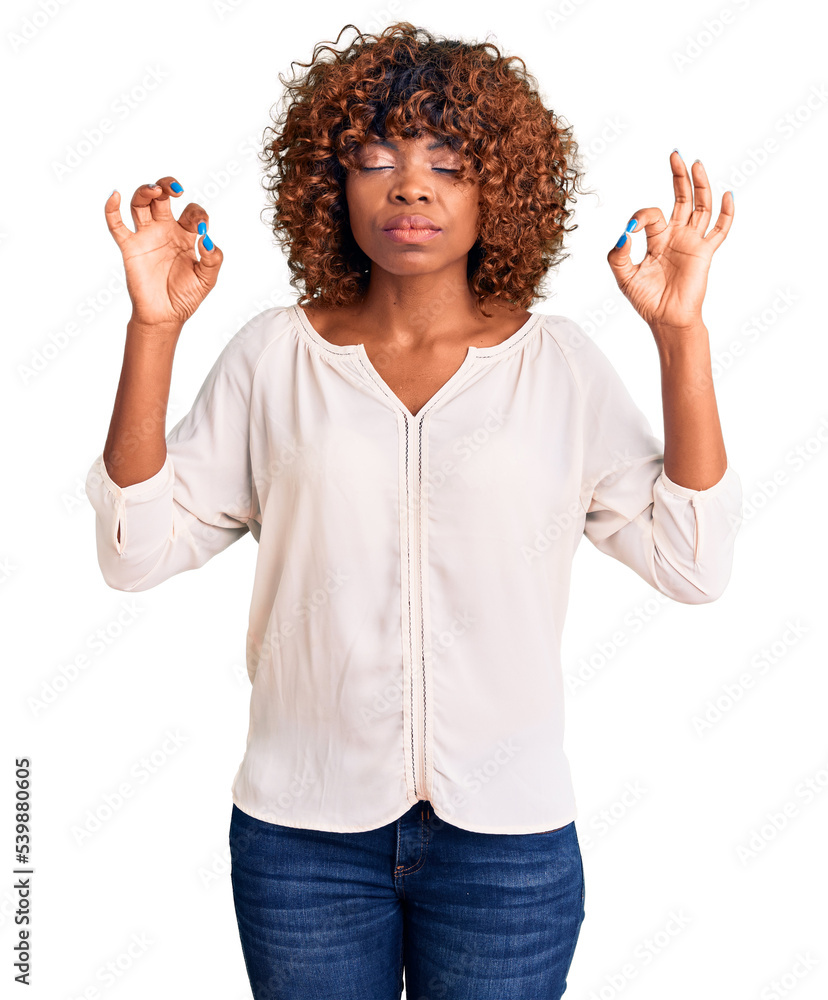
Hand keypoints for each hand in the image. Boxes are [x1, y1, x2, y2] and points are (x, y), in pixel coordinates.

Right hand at [104, 179, 222, 331]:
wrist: (165, 316)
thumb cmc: (186, 297)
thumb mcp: (207, 279)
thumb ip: (212, 259)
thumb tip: (206, 239)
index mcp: (185, 236)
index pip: (192, 213)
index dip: (198, 215)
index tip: (201, 228)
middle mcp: (165, 231)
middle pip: (163, 198)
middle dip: (168, 186)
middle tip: (175, 189)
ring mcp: (147, 237)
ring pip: (141, 204)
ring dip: (145, 192)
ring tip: (155, 191)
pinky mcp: (130, 247)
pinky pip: (116, 225)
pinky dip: (112, 209)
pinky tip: (115, 195)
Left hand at [607, 152, 732, 334]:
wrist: (666, 319)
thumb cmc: (646, 300)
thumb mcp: (623, 277)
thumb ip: (617, 256)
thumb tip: (623, 234)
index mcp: (657, 239)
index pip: (651, 214)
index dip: (640, 216)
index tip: (631, 229)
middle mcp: (676, 236)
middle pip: (681, 198)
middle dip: (678, 176)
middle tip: (675, 154)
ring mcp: (692, 242)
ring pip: (700, 207)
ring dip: (700, 185)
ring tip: (697, 163)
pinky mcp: (705, 253)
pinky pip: (720, 231)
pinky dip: (726, 213)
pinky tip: (727, 195)